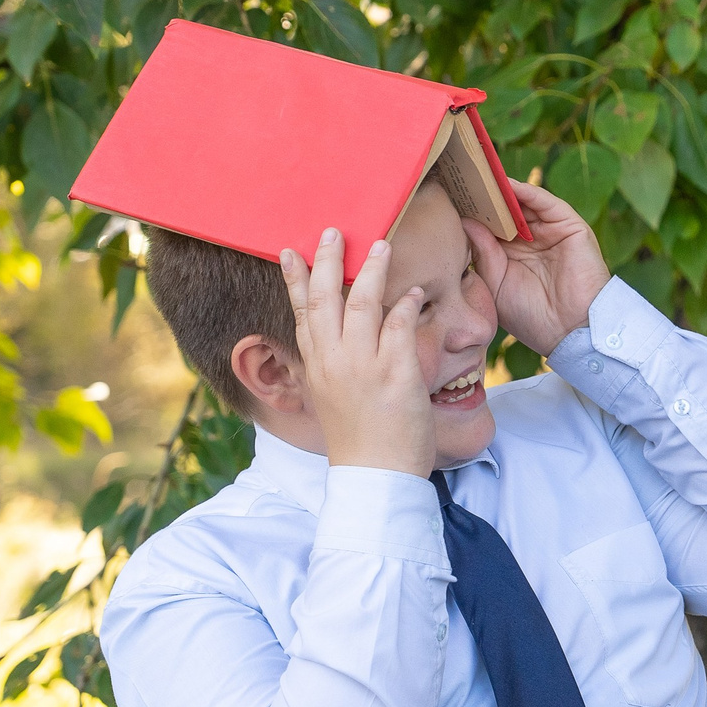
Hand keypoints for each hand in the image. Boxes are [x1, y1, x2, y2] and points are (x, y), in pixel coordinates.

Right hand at [279, 229, 433, 474]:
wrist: (375, 476)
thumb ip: (334, 366)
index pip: (301, 313)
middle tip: (334, 230)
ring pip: (364, 303)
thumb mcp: (333, 399)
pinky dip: (407, 305)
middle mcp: (334, 361)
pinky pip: (400, 326)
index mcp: (317, 367)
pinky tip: (416, 291)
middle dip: (327, 260)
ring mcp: (363, 366)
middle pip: (325, 298)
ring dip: (373, 269)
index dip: (294, 279)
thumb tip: (338, 341)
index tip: (290, 250)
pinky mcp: (395, 373)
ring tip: (382, 244)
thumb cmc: (360, 440)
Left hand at [467, 180, 610, 353]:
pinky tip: (506, 185)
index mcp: (512, 255)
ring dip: (502, 190)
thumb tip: (465, 221)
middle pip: (505, 210)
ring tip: (479, 177)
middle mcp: (531, 240)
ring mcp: (550, 232)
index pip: (489, 226)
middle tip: (459, 179)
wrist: (569, 332)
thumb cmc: (531, 316)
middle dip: (484, 196)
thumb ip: (482, 252)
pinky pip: (546, 203)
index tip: (447, 198)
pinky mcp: (569, 227)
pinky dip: (526, 192)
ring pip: (523, 203)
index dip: (471, 213)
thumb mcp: (495, 283)